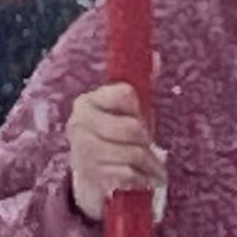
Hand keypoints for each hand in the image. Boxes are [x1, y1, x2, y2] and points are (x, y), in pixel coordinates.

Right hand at [65, 83, 162, 222]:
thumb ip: (141, 84)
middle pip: (132, 128)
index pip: (126, 93)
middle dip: (148, 139)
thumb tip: (156, 57)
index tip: (143, 116)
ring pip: (132, 154)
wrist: (91, 177)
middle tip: (152, 145)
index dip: (140, 107)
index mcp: (88, 101)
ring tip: (155, 168)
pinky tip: (143, 180)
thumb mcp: (128, 110)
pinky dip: (140, 179)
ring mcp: (82, 152)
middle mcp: (79, 124)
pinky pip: (126, 174)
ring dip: (150, 164)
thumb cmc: (114, 137)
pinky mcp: (90, 176)